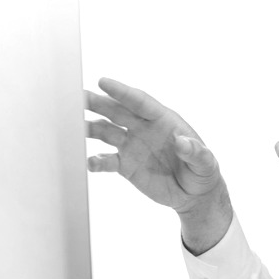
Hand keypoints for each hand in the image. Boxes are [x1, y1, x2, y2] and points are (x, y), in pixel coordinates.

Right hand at [84, 77, 231, 252]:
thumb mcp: (206, 163)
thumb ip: (196, 152)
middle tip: (77, 96)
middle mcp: (144, 129)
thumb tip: (183, 142)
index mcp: (163, 120)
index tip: (103, 82)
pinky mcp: (126, 165)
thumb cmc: (202, 172)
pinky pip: (106, 160)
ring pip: (105, 132)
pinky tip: (89, 162)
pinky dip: (96, 161)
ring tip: (73, 127)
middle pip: (116, 111)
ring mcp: (132, 146)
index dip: (122, 92)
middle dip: (97, 103)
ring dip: (89, 128)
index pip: (140, 102)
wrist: (193, 195)